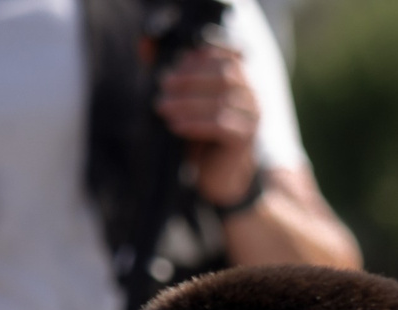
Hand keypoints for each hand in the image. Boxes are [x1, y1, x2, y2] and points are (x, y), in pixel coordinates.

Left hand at [155, 43, 263, 206]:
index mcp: (239, 79)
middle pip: (225, 74)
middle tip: (162, 87)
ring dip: (187, 103)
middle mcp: (251, 95)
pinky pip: (221, 125)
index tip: (171, 68)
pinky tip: (176, 127)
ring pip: (221, 100)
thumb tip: (145, 46)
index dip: (197, 59)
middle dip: (190, 78)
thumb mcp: (183, 99)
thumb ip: (169, 72)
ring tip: (162, 108)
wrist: (218, 174)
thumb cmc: (200, 132)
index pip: (225, 56)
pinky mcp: (246, 138)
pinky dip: (196, 123)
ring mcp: (252, 117)